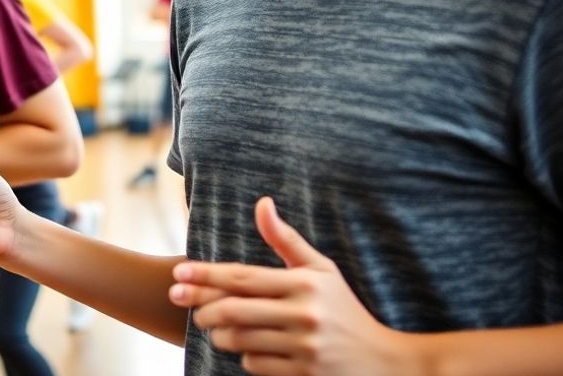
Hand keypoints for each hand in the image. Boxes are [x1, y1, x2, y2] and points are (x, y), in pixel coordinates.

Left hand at [169, 197, 417, 375]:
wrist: (384, 361)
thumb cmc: (344, 310)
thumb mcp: (322, 270)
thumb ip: (286, 240)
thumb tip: (262, 203)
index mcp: (305, 284)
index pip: (243, 277)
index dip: (205, 274)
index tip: (178, 272)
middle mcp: (303, 314)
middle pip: (232, 310)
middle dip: (201, 306)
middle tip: (186, 301)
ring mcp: (304, 347)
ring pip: (238, 339)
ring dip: (216, 333)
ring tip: (212, 325)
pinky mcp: (303, 374)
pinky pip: (254, 364)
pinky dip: (243, 357)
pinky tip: (246, 349)